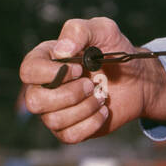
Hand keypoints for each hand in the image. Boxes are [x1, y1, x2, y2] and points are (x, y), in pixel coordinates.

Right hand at [19, 16, 165, 144]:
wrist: (137, 78)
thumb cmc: (115, 51)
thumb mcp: (103, 30)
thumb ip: (79, 30)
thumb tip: (61, 50)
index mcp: (45, 61)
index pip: (28, 70)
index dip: (50, 73)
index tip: (78, 68)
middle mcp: (44, 87)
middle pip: (34, 101)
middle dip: (68, 94)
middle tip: (91, 84)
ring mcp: (54, 110)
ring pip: (53, 120)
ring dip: (85, 107)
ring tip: (102, 95)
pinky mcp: (69, 128)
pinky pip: (69, 136)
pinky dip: (91, 123)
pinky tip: (104, 110)